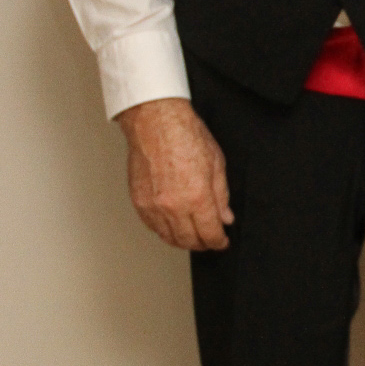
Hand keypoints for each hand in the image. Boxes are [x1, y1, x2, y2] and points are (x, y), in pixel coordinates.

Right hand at [116, 97, 233, 249]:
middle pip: (189, 240)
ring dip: (183, 241)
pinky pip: (152, 226)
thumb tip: (225, 216)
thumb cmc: (185, 134)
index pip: (210, 234)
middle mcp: (174, 205)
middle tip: (209, 241)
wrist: (155, 121)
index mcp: (197, 197)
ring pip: (169, 237)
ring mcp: (153, 205)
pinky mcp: (139, 201)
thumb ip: (221, 195)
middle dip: (203, 244)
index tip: (222, 241)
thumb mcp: (216, 163)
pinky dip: (164, 230)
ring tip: (192, 236)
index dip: (219, 242)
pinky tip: (172, 226)